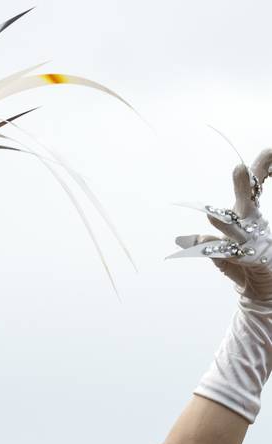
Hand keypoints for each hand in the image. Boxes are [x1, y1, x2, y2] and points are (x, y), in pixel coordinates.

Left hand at [172, 149, 271, 301]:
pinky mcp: (255, 261)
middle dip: (244, 185)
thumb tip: (180, 239)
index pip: (255, 188)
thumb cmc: (244, 270)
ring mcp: (256, 244)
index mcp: (250, 218)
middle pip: (248, 202)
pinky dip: (214, 250)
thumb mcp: (221, 254)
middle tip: (239, 168)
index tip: (269, 150)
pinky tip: (199, 245)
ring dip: (225, 221)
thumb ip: (204, 244)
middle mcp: (254, 227)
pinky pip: (230, 255)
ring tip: (211, 214)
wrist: (262, 293)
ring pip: (238, 228)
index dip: (262, 168)